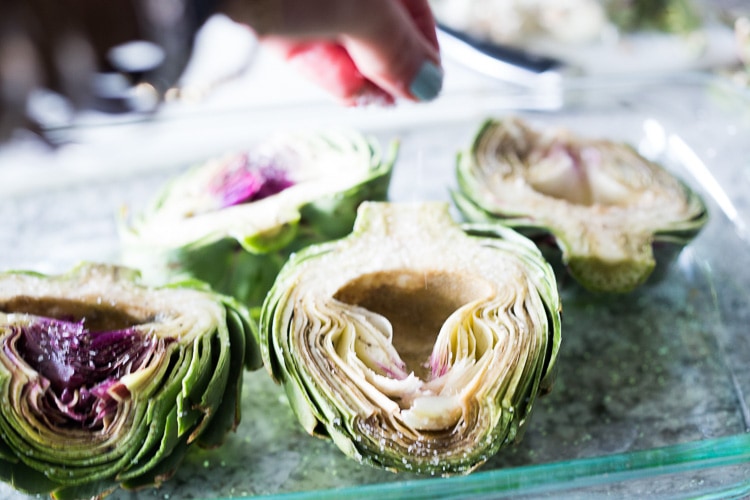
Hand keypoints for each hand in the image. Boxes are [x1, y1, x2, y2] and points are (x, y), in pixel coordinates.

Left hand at [220, 0, 443, 104]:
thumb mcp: (361, 8)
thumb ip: (396, 47)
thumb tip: (426, 84)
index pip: (408, 1)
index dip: (421, 42)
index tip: (427, 83)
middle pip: (369, 18)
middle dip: (385, 63)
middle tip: (400, 98)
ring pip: (334, 32)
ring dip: (358, 72)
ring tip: (375, 100)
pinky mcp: (261, 10)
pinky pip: (301, 39)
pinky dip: (326, 69)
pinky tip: (349, 93)